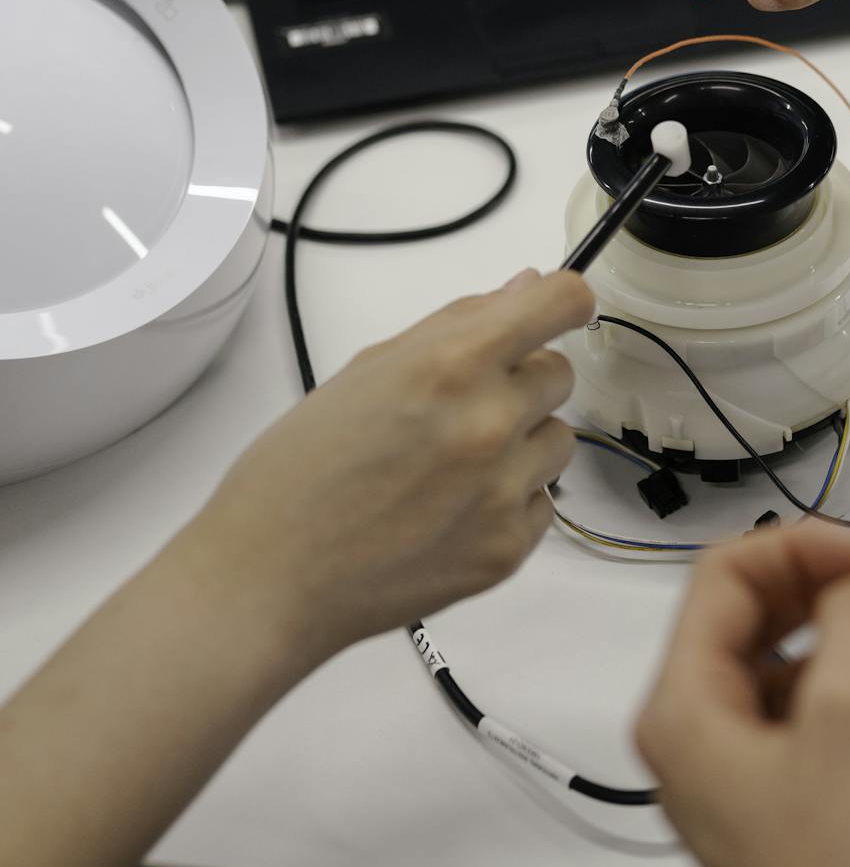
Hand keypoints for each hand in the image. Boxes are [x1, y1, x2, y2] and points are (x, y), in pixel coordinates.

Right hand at [182, 268, 593, 665]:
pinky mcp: (508, 550)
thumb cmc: (299, 471)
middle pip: (560, 374)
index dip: (563, 302)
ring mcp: (504, 492)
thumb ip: (455, 325)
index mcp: (452, 365)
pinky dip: (509, 502)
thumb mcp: (367, 370)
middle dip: (519, 380)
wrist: (269, 578)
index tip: (555, 312)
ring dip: (521, 443)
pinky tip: (450, 510)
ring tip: (450, 465)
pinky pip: (543, 503)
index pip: (563, 303)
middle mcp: (490, 424)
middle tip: (459, 408)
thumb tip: (524, 288)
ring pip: (558, 440)